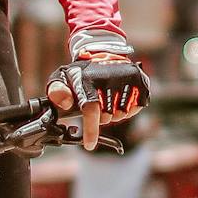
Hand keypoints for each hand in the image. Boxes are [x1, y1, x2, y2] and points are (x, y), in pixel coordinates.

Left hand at [47, 33, 148, 151]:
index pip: (91, 109)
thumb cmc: (80, 73)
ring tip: (108, 100)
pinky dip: (128, 109)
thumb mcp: (61, 78)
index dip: (91, 130)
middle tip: (97, 106)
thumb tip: (65, 103)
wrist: (102, 53)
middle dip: (101, 117)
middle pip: (107, 116)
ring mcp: (126, 78)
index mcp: (88, 79)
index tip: (90, 145)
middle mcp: (109, 77)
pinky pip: (136, 107)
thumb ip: (57, 91)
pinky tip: (120, 98)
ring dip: (114, 113)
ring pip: (122, 114)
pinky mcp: (140, 80)